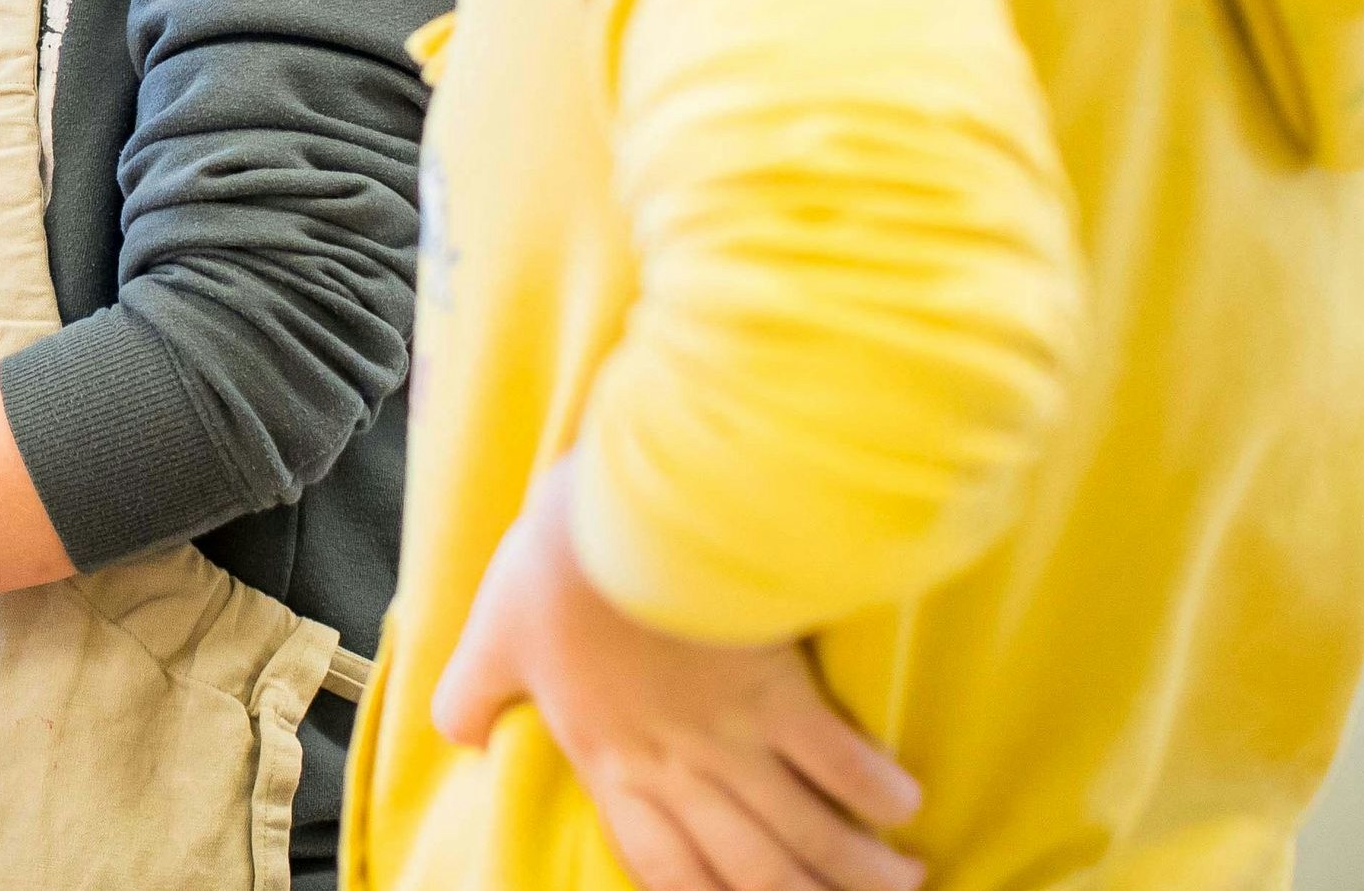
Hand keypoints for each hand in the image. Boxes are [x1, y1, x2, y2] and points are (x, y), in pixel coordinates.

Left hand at [432, 458, 923, 890]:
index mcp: (609, 760)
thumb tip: (458, 739)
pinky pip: (841, 761)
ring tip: (904, 879)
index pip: (657, 862)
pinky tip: (906, 803)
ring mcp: (733, 737)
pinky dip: (877, 789)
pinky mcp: (781, 692)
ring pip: (804, 831)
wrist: (625, 510)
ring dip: (855, 865)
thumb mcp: (493, 634)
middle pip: (749, 867)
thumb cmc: (557, 565)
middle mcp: (676, 766)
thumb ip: (472, 694)